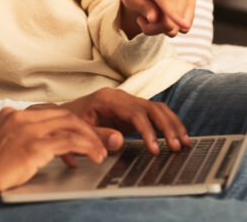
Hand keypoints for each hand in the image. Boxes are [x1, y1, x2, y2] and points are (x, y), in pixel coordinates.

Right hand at [0, 107, 111, 207]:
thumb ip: (17, 137)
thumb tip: (38, 145)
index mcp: (12, 114)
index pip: (50, 112)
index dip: (71, 123)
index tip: (83, 135)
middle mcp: (20, 116)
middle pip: (64, 114)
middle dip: (86, 128)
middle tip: (100, 141)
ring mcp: (27, 129)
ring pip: (71, 124)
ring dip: (91, 138)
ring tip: (101, 151)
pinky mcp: (33, 146)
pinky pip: (69, 141)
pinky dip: (86, 147)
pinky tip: (94, 156)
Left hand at [56, 88, 189, 154]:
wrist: (63, 114)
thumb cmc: (69, 121)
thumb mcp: (79, 128)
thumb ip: (97, 134)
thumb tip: (118, 140)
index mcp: (108, 98)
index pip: (135, 113)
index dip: (147, 131)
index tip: (154, 149)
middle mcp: (121, 97)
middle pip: (151, 108)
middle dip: (166, 127)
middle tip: (176, 147)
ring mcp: (128, 103)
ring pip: (157, 109)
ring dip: (172, 125)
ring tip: (183, 143)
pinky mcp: (132, 111)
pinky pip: (155, 114)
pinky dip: (168, 124)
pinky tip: (177, 136)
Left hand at [118, 0, 194, 37]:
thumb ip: (142, 6)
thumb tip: (154, 18)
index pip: (166, 0)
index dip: (174, 14)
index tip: (184, 26)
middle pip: (168, 22)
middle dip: (152, 28)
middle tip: (141, 19)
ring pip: (176, 27)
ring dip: (160, 27)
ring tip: (151, 15)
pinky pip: (184, 26)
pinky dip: (172, 26)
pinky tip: (163, 17)